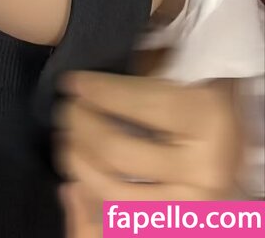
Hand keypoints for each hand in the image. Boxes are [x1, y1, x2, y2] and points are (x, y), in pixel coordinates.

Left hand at [53, 70, 243, 234]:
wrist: (233, 153)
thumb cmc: (206, 106)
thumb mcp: (184, 80)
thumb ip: (143, 76)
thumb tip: (87, 82)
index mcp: (208, 120)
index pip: (139, 104)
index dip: (99, 91)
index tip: (72, 82)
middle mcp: (204, 168)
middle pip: (118, 150)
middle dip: (82, 127)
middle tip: (67, 110)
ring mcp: (193, 205)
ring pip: (114, 191)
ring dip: (79, 163)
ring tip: (67, 141)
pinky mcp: (181, 223)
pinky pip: (124, 216)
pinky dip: (94, 195)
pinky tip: (79, 175)